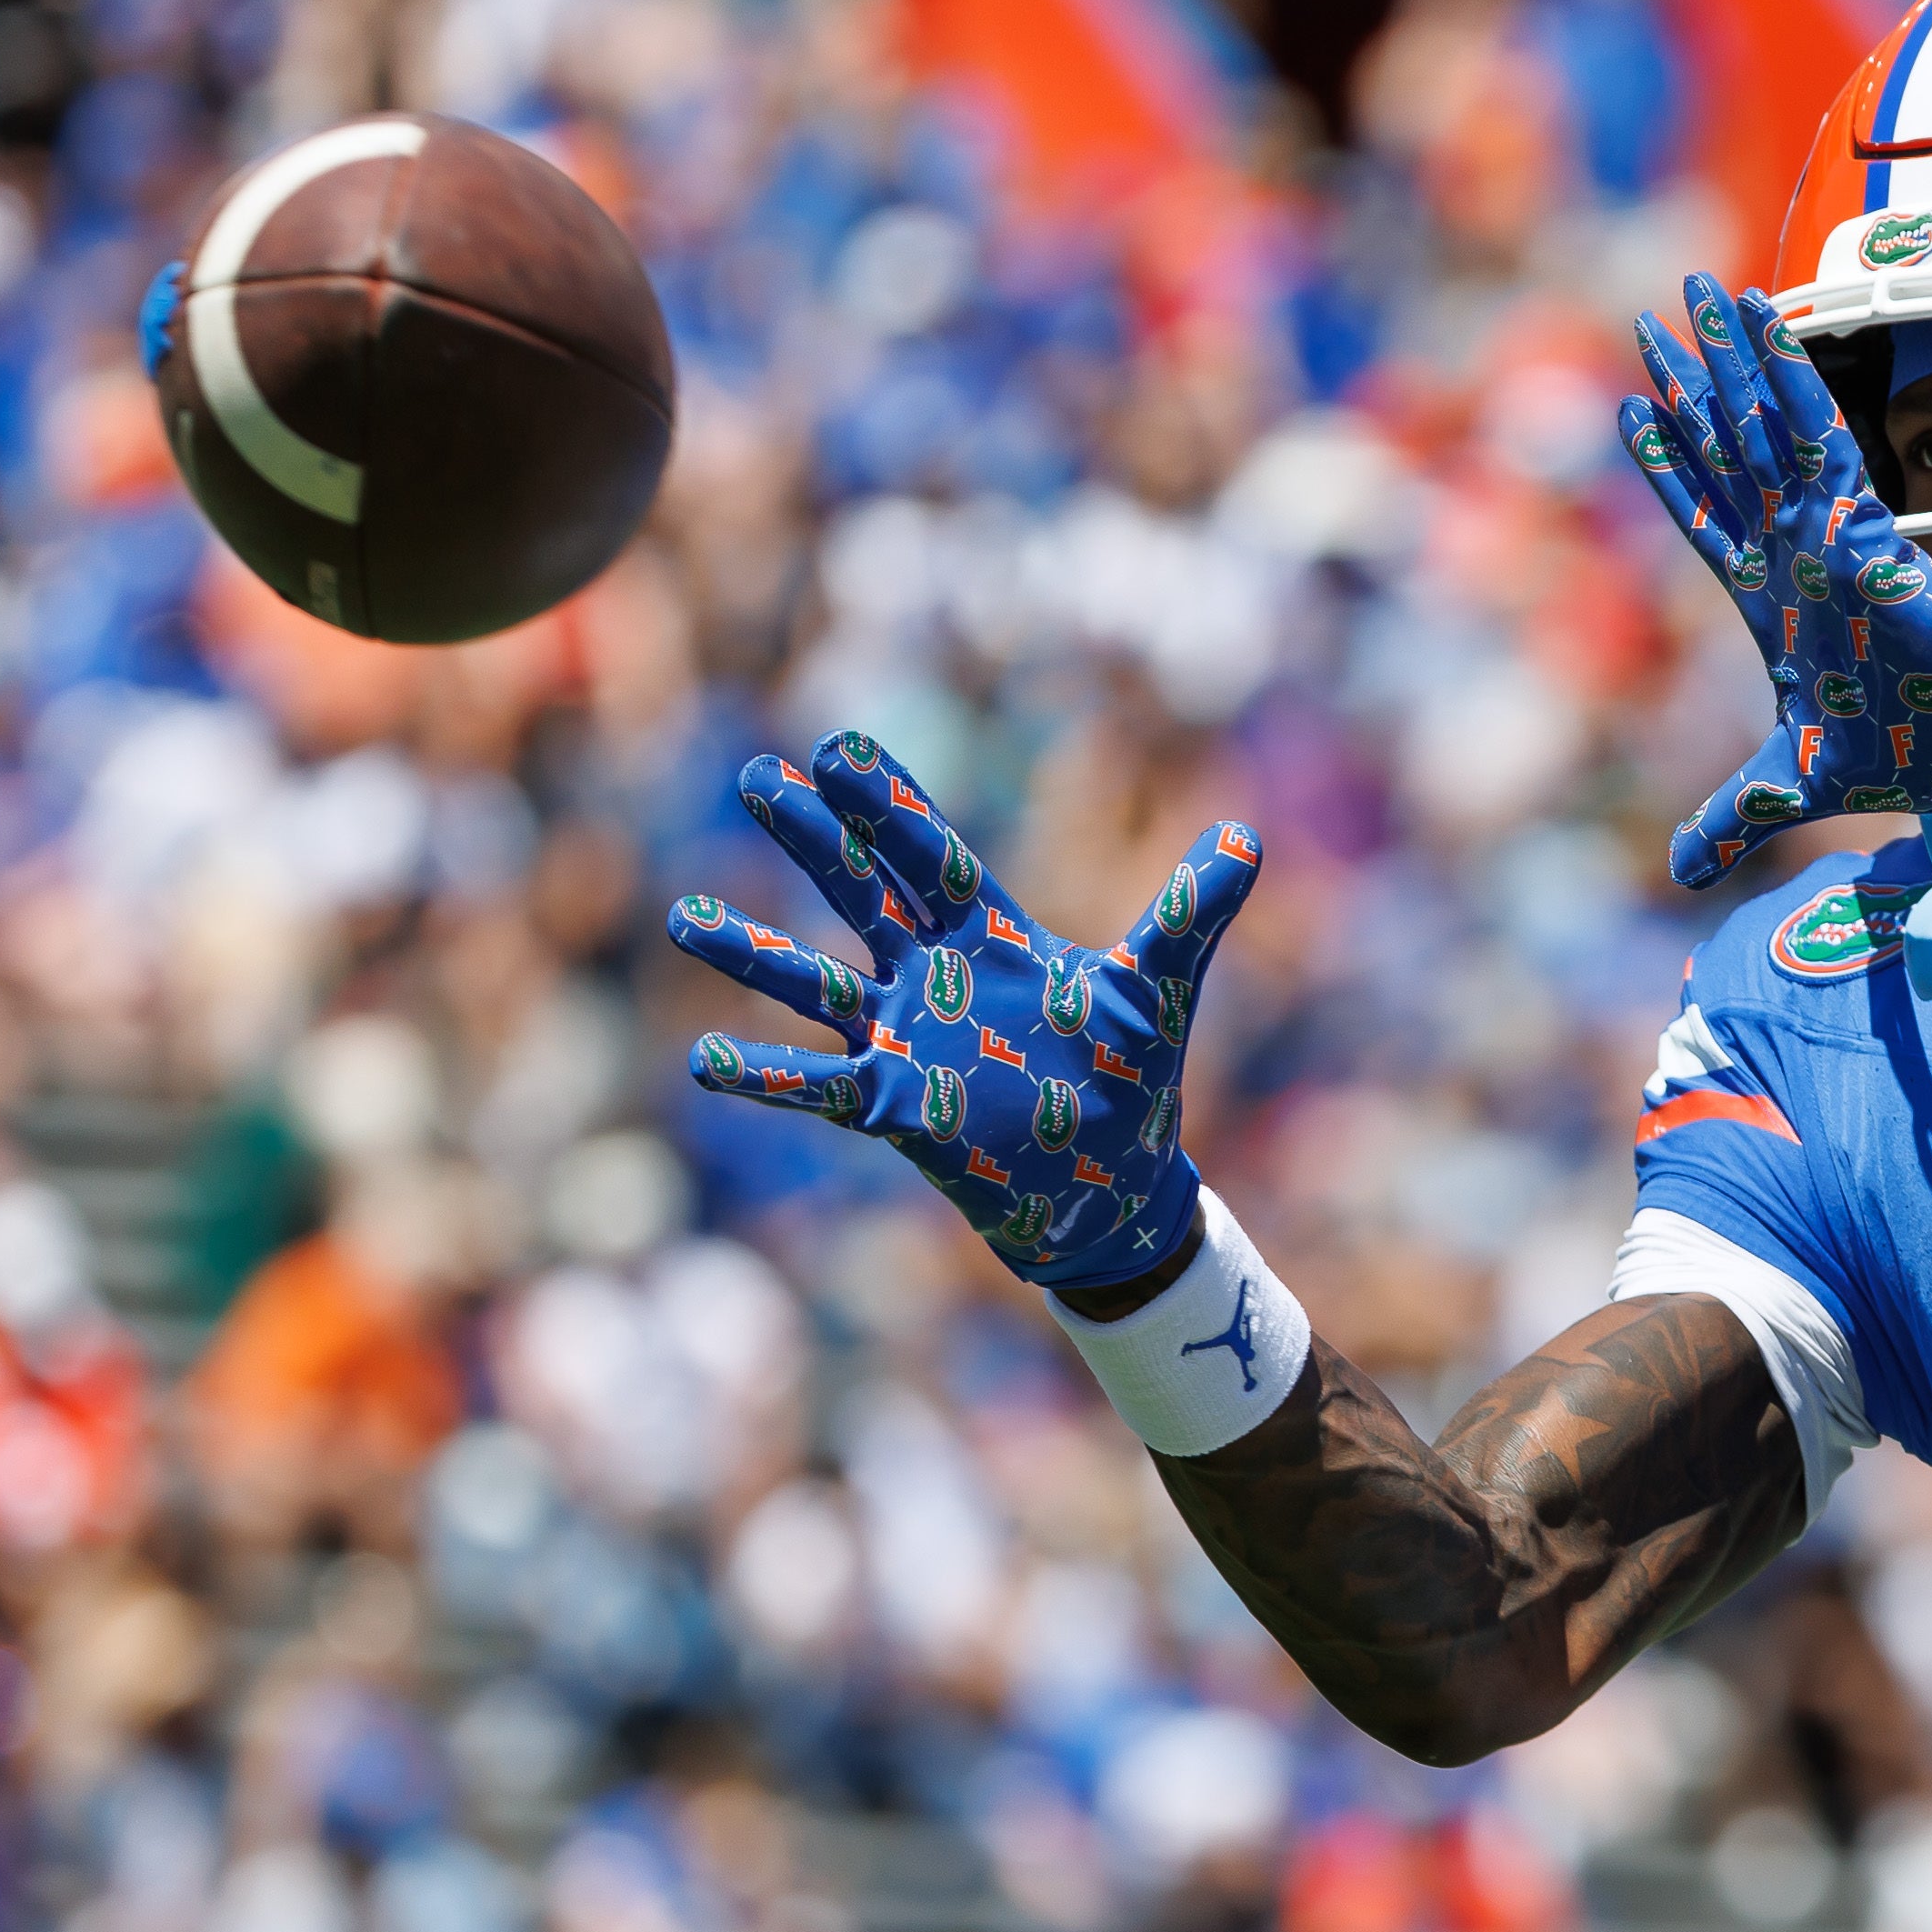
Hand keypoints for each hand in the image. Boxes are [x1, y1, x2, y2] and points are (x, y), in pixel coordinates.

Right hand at [669, 727, 1259, 1289]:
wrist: (1114, 1185)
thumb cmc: (1130, 1079)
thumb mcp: (1161, 987)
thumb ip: (1191, 912)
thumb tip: (1248, 837)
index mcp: (990, 938)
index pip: (929, 856)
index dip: (888, 804)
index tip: (838, 746)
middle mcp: (932, 979)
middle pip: (860, 894)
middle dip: (812, 838)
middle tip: (754, 777)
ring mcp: (904, 1041)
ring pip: (815, 986)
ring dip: (753, 954)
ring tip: (683, 916)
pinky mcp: (896, 1107)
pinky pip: (818, 1088)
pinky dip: (765, 1076)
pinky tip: (704, 1059)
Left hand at [1620, 278, 1931, 889]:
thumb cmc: (1911, 755)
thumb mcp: (1796, 788)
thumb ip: (1733, 818)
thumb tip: (1682, 873)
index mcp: (1774, 601)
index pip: (1707, 518)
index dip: (1670, 466)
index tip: (1635, 411)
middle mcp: (1794, 553)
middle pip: (1726, 452)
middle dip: (1692, 384)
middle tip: (1654, 317)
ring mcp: (1823, 533)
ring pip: (1763, 427)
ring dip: (1731, 357)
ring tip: (1698, 295)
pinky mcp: (1859, 525)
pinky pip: (1815, 434)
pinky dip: (1787, 377)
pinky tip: (1763, 322)